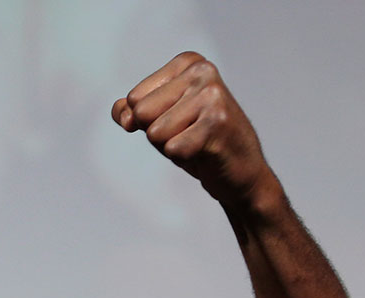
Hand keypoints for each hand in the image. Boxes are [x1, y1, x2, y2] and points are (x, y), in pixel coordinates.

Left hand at [112, 52, 273, 209]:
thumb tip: (124, 113)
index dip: (149, 119)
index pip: (134, 98)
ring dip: (171, 145)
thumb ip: (130, 111)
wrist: (239, 168)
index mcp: (188, 62)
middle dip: (158, 133)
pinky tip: (206, 151)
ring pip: (154, 132)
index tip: (178, 119)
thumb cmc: (196, 140)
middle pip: (141, 113)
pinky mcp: (217, 123)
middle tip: (188, 133)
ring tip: (196, 141)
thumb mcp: (158, 119)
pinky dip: (184, 158)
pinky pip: (172, 149)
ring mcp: (212, 96)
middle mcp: (202, 71)